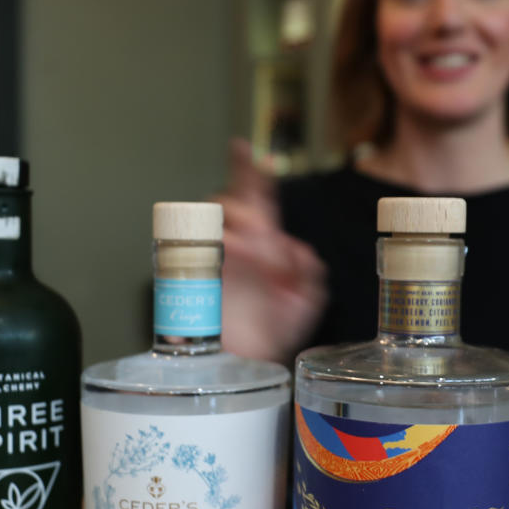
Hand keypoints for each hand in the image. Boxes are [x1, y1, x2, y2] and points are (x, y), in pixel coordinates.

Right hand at [217, 139, 326, 363]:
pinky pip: (199, 242)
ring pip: (216, 215)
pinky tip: (229, 250)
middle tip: (259, 224)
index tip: (242, 148)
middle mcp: (239, 244)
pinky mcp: (200, 272)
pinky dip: (218, 240)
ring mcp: (217, 256)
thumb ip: (309, 269)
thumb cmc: (276, 331)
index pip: (258, 198)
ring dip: (235, 223)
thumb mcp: (307, 298)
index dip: (249, 171)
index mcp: (266, 244)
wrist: (253, 361)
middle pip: (233, 200)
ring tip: (249, 248)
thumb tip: (290, 246)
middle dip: (245, 203)